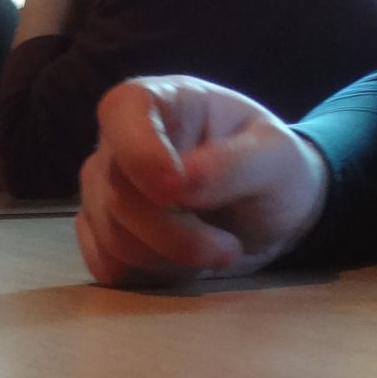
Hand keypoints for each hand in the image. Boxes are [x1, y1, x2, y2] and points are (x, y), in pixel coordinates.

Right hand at [75, 77, 330, 287]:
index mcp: (161, 102)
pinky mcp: (100, 236)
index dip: (141, 152)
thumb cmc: (270, 168)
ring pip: (113, 236)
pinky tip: (184, 263)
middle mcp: (118, 143)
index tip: (175, 191)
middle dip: (175, 232)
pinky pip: (108, 266)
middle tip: (229, 248)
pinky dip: (152, 275)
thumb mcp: (276, 157)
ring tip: (220, 252)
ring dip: (172, 258)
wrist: (264, 212)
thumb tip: (183, 184)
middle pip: (119, 192)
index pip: (124, 110)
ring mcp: (102, 191)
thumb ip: (236, 164)